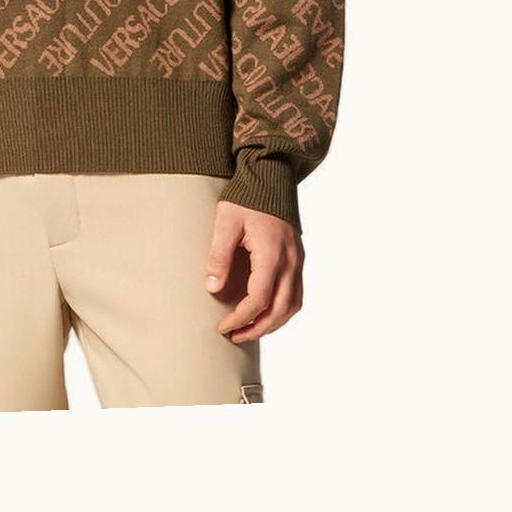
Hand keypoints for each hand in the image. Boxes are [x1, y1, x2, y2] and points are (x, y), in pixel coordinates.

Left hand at [204, 201, 304, 342]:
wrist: (270, 175)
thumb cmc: (245, 197)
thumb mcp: (226, 222)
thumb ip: (219, 255)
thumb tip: (212, 288)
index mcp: (272, 254)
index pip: (258, 299)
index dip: (240, 318)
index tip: (223, 326)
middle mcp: (290, 261)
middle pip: (279, 309)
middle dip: (257, 328)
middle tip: (234, 336)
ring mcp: (298, 260)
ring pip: (292, 305)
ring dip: (273, 323)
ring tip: (250, 329)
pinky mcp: (299, 257)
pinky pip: (297, 293)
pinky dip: (284, 310)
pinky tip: (267, 312)